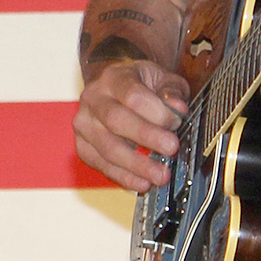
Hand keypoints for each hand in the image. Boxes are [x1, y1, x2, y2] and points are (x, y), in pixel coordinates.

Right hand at [74, 57, 191, 193]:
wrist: (114, 90)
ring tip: (161, 176)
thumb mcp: (161, 79)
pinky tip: (142, 183)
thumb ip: (172, 91)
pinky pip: (100, 164)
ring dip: (136, 165)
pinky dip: (123, 177)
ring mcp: (84, 124)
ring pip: (106, 147)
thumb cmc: (141, 86)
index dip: (156, 111)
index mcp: (114, 77)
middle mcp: (93, 99)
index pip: (132, 95)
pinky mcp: (82, 145)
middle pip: (115, 120)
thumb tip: (178, 109)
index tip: (177, 123)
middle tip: (171, 149)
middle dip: (146, 137)